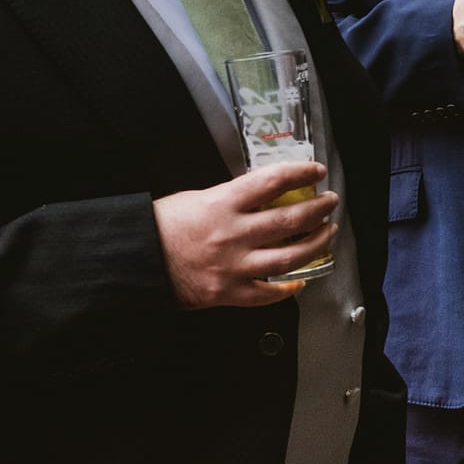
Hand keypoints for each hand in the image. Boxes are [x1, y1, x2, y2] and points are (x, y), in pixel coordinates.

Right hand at [154, 163, 338, 308]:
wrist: (133, 262)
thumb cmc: (160, 227)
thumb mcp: (196, 199)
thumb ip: (231, 198)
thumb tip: (263, 195)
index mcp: (222, 204)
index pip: (272, 181)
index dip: (300, 173)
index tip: (316, 170)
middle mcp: (232, 234)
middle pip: (290, 219)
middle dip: (319, 209)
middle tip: (330, 201)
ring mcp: (233, 266)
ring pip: (290, 257)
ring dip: (316, 244)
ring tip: (328, 233)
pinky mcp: (228, 292)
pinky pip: (268, 294)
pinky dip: (289, 288)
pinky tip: (301, 280)